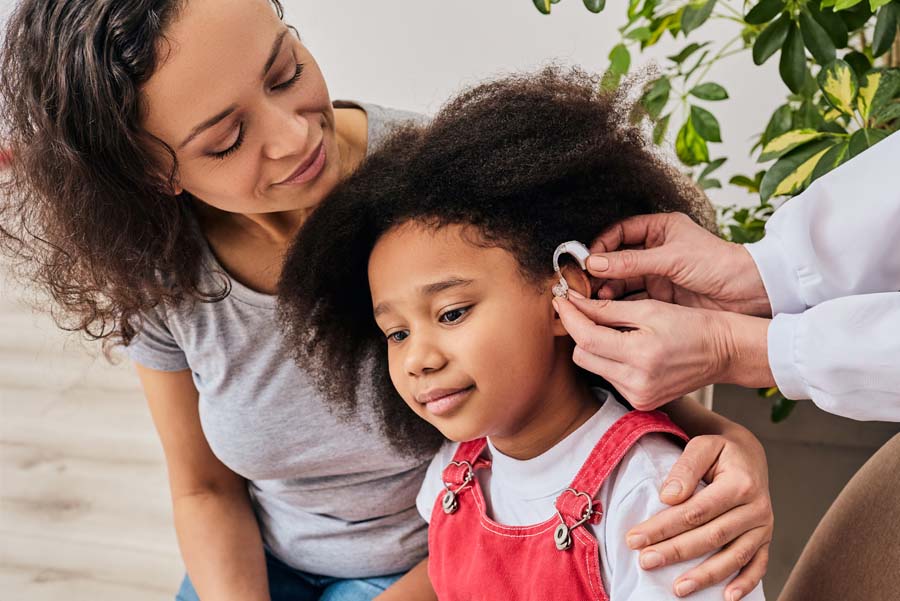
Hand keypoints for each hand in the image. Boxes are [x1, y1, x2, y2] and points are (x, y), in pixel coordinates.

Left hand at [553, 292, 773, 409]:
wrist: (723, 352)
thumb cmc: (691, 325)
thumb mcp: (649, 309)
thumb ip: (607, 309)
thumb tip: (573, 302)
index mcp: (640, 356)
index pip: (586, 338)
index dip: (570, 317)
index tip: (561, 300)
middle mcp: (636, 383)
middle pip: (582, 356)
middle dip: (580, 331)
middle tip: (586, 310)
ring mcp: (638, 396)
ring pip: (593, 367)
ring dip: (595, 346)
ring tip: (613, 329)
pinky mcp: (641, 402)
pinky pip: (609, 378)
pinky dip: (610, 360)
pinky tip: (626, 347)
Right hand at [588, 213, 770, 317]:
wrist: (750, 293)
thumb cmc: (718, 264)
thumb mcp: (671, 259)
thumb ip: (631, 262)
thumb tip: (594, 263)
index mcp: (661, 229)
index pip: (620, 232)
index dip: (601, 244)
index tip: (587, 260)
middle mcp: (657, 250)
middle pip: (617, 258)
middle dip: (600, 271)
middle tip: (585, 284)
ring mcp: (659, 274)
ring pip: (623, 280)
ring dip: (608, 288)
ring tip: (597, 298)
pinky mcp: (663, 297)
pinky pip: (634, 298)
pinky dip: (621, 303)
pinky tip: (610, 309)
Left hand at [627, 426, 772, 600]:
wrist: (749, 454)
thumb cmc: (719, 450)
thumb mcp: (702, 445)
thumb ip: (685, 468)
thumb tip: (669, 497)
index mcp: (740, 483)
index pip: (696, 511)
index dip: (664, 526)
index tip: (635, 538)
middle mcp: (756, 508)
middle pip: (711, 536)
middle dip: (675, 551)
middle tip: (646, 561)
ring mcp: (763, 526)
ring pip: (733, 556)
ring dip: (705, 576)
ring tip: (677, 588)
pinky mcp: (766, 539)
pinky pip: (758, 565)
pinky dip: (745, 584)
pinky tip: (727, 598)